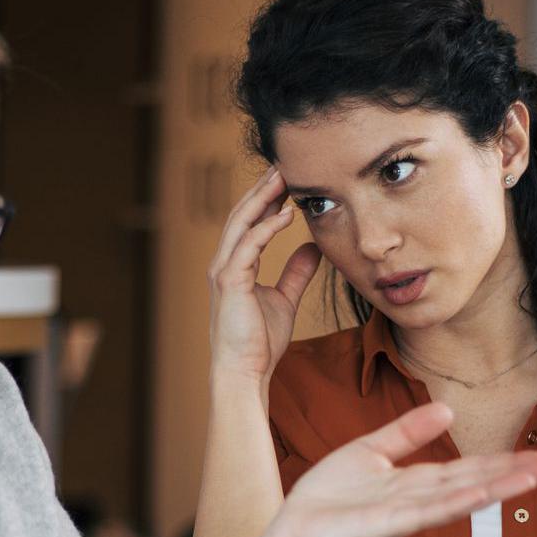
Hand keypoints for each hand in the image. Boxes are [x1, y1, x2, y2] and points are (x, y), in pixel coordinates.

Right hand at [209, 167, 322, 382]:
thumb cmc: (259, 342)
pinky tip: (286, 214)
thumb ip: (296, 272)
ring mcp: (224, 271)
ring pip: (242, 223)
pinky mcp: (230, 281)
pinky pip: (249, 245)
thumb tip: (312, 247)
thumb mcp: (284, 298)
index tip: (288, 179)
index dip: (267, 199)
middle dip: (263, 188)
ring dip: (263, 198)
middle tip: (284, 164)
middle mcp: (224, 263)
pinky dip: (266, 227)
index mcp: (235, 265)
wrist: (244, 372)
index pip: (249, 222)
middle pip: (243, 214)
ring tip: (284, 177)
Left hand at [258, 402, 536, 536]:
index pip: (470, 469)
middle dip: (515, 476)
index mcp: (417, 482)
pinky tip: (481, 495)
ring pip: (459, 498)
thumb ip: (407, 432)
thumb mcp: (371, 451)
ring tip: (533, 478)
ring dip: (497, 488)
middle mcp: (418, 500)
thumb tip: (447, 409)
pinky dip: (454, 504)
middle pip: (475, 483)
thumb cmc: (327, 498)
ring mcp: (404, 515)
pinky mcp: (384, 526)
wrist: (291, 531)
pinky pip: (425, 512)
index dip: (506, 463)